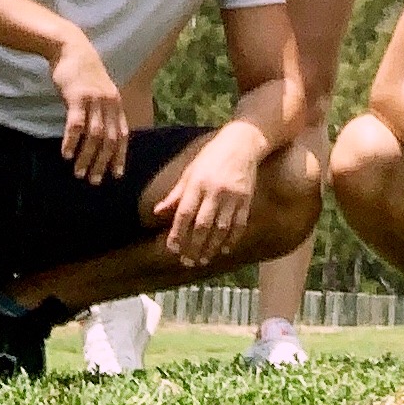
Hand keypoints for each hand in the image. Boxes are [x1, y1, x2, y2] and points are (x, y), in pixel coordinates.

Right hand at [50, 31, 128, 182]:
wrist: (71, 49)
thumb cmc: (84, 73)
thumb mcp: (100, 91)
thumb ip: (102, 110)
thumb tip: (101, 135)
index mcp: (116, 104)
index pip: (123, 135)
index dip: (120, 156)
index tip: (117, 175)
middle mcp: (109, 103)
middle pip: (110, 139)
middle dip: (103, 163)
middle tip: (95, 181)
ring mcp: (94, 100)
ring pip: (94, 135)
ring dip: (87, 157)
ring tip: (79, 174)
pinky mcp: (78, 97)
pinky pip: (76, 124)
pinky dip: (71, 141)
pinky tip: (66, 155)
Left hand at [151, 124, 261, 263]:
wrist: (242, 143)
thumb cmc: (211, 157)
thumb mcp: (190, 172)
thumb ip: (175, 194)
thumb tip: (157, 212)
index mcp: (197, 183)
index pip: (184, 213)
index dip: (177, 233)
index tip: (172, 249)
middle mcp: (214, 191)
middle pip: (202, 225)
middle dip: (194, 246)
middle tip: (188, 261)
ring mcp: (232, 196)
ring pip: (221, 228)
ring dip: (212, 247)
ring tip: (204, 259)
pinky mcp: (247, 199)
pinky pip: (239, 224)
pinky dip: (232, 239)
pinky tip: (225, 249)